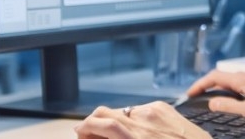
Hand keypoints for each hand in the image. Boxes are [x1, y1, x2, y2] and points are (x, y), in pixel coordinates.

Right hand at [74, 102, 209, 138]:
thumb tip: (100, 138)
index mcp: (134, 138)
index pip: (98, 124)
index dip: (84, 128)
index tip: (80, 133)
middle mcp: (142, 122)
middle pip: (104, 112)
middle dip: (93, 121)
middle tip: (90, 133)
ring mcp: (153, 111)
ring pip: (122, 111)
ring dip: (116, 121)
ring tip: (120, 135)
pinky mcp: (164, 107)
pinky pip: (140, 109)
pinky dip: (135, 119)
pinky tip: (142, 130)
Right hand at [184, 70, 244, 128]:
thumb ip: (229, 107)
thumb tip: (212, 102)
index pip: (216, 77)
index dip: (200, 84)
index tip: (191, 93)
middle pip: (225, 77)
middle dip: (209, 86)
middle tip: (200, 97)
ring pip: (236, 81)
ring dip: (223, 89)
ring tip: (216, 101)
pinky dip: (236, 92)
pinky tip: (239, 102)